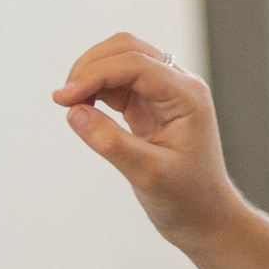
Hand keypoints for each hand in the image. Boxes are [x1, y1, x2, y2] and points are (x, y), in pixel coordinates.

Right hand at [52, 33, 244, 253]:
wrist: (205, 219)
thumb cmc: (187, 199)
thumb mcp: (148, 174)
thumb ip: (110, 142)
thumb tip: (74, 112)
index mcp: (186, 95)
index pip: (134, 64)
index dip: (94, 74)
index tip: (64, 99)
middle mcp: (178, 85)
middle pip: (127, 49)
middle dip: (90, 66)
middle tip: (63, 99)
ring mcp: (163, 93)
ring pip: (120, 60)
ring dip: (90, 75)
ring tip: (70, 104)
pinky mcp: (149, 105)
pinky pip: (117, 82)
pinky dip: (95, 89)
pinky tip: (82, 109)